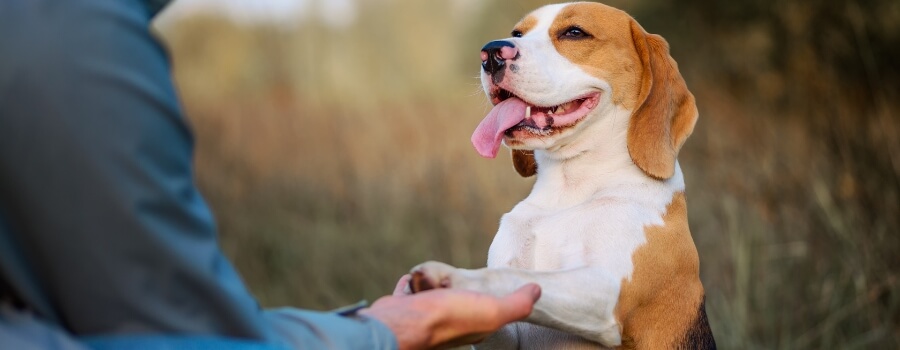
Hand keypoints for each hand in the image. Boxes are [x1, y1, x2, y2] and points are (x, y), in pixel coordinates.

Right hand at [360, 274, 540, 349]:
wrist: (400, 323)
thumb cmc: (447, 318)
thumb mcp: (493, 311)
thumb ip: (518, 304)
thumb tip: (537, 290)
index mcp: (474, 328)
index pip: (488, 312)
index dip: (491, 298)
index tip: (490, 288)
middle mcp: (450, 326)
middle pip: (457, 300)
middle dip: (456, 288)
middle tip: (455, 283)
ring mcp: (425, 317)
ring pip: (433, 294)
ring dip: (433, 283)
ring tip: (433, 281)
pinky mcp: (404, 308)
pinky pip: (410, 291)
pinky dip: (412, 285)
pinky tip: (412, 282)